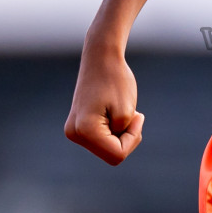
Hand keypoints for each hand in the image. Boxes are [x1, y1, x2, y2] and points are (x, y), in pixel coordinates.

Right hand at [64, 43, 143, 165]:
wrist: (101, 57)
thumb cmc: (116, 80)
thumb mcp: (127, 111)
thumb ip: (123, 136)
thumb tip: (115, 149)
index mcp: (84, 130)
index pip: (117, 155)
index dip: (133, 138)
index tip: (137, 115)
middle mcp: (74, 134)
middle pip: (111, 154)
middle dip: (126, 137)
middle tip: (132, 113)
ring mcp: (74, 131)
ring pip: (108, 148)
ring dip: (120, 133)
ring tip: (120, 110)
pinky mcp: (78, 126)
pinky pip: (103, 139)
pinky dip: (114, 129)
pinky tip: (113, 112)